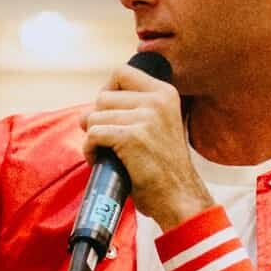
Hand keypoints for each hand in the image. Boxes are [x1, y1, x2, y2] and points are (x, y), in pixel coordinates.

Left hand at [82, 63, 209, 233]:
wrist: (179, 198)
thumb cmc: (163, 167)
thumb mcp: (160, 123)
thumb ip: (139, 107)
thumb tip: (100, 100)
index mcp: (165, 93)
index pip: (121, 72)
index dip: (107, 92)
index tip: (110, 114)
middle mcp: (157, 100)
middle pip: (102, 97)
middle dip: (98, 120)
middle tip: (109, 141)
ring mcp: (145, 117)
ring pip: (93, 117)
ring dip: (93, 138)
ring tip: (108, 154)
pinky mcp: (132, 137)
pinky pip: (93, 134)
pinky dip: (90, 150)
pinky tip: (102, 161)